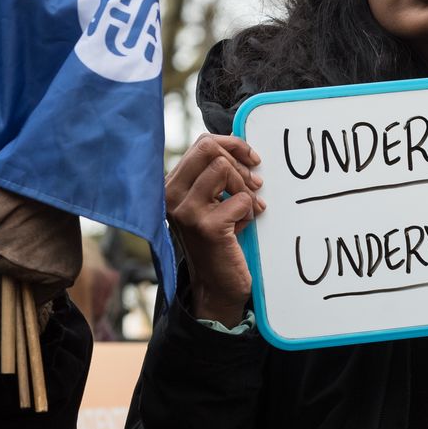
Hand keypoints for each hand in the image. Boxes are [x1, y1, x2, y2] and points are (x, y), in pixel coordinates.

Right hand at [166, 134, 265, 327]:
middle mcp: (171, 195)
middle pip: (210, 149)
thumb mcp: (212, 201)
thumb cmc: (219, 238)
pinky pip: (242, 199)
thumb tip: (240, 145)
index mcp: (172, 186)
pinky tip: (244, 226)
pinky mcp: (207, 226)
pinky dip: (252, 210)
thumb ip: (217, 175)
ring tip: (249, 208)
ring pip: (223, 169)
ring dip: (246, 188)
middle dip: (240, 164)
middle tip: (256, 185)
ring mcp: (186, 211)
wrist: (218, 284)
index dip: (233, 145)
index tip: (252, 159)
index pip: (202, 143)